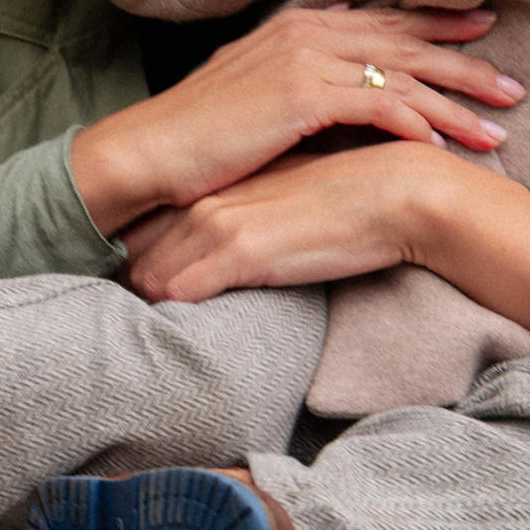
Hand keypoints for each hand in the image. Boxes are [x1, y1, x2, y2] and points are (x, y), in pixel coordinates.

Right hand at [69, 6, 523, 235]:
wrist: (150, 150)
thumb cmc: (199, 132)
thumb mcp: (252, 89)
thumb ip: (299, 72)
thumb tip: (336, 68)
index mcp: (301, 27)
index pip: (385, 22)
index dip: (439, 28)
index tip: (484, 35)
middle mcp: (310, 33)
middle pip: (407, 44)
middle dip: (466, 64)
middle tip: (515, 84)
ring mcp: (307, 61)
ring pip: (404, 76)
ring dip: (457, 102)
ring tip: (500, 127)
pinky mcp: (304, 98)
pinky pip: (379, 106)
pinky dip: (417, 123)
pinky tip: (445, 146)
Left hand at [119, 142, 529, 327]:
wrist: (397, 193)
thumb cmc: (351, 206)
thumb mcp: (285, 205)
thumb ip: (249, 223)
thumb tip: (229, 261)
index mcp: (215, 186)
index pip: (144, 230)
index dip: (138, 265)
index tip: (139, 296)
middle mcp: (206, 198)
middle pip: (135, 256)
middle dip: (134, 293)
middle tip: (131, 328)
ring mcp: (218, 221)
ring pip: (150, 277)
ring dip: (150, 311)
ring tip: (149, 343)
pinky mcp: (239, 249)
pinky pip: (179, 292)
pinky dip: (174, 316)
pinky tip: (182, 338)